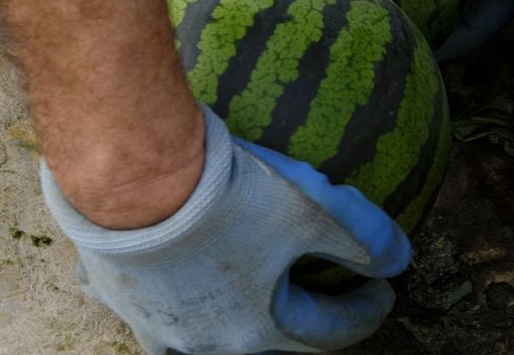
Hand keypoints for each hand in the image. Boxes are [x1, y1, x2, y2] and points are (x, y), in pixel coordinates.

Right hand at [40, 106, 410, 354]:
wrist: (133, 176)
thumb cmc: (228, 196)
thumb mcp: (314, 209)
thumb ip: (364, 237)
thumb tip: (400, 258)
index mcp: (256, 329)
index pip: (327, 334)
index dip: (364, 312)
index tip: (383, 289)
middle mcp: (202, 342)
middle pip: (264, 349)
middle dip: (300, 333)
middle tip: (323, 305)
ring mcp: (152, 324)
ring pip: (196, 344)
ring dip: (231, 330)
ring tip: (249, 306)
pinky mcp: (113, 293)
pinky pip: (143, 305)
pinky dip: (162, 299)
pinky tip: (168, 277)